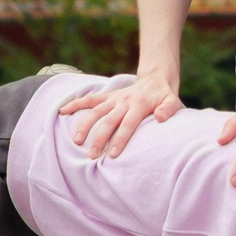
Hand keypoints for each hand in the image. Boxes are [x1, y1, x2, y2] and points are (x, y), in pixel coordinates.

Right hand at [62, 68, 181, 159]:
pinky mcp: (107, 96)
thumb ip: (169, 109)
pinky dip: (75, 104)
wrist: (155, 80)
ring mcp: (114, 99)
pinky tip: (62, 111)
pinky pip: (89, 99)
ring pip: (95, 111)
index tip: (112, 155)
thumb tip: (161, 118)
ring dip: (84, 125)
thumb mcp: (173, 101)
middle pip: (109, 120)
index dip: (120, 139)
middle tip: (91, 155)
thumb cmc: (164, 97)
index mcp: (140, 105)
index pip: (128, 124)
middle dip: (99, 138)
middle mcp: (124, 101)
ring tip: (76, 141)